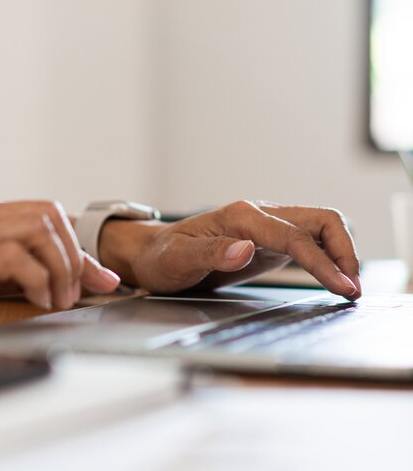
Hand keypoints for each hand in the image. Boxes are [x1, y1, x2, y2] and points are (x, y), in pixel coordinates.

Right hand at [0, 198, 119, 348]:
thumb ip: (6, 272)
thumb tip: (54, 283)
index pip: (40, 212)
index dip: (75, 244)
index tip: (96, 276)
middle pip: (47, 213)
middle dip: (74, 253)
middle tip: (77, 291)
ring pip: (37, 227)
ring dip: (63, 266)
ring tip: (60, 299)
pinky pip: (13, 256)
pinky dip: (39, 279)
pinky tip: (40, 301)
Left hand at [99, 201, 360, 299]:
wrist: (153, 254)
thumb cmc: (162, 257)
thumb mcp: (178, 260)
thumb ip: (211, 253)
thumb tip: (245, 249)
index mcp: (240, 217)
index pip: (294, 236)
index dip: (322, 261)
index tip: (342, 286)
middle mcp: (257, 216)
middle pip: (319, 219)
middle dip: (344, 250)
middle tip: (351, 288)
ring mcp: (263, 227)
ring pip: (318, 227)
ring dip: (339, 252)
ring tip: (347, 285)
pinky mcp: (265, 241)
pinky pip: (306, 241)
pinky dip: (325, 256)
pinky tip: (329, 277)